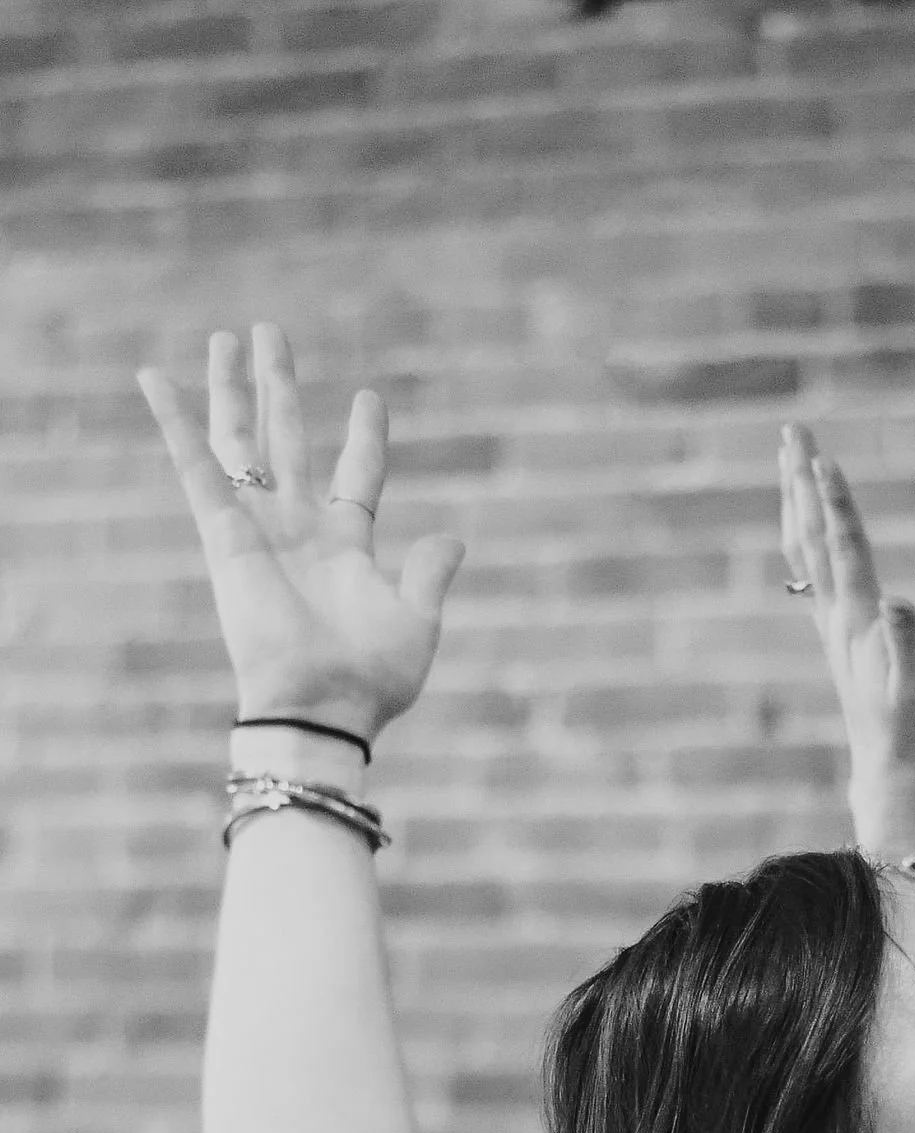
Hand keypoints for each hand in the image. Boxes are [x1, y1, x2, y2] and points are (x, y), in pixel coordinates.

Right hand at [137, 324, 465, 739]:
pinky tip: (153, 379)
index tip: (367, 397)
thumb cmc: (372, 678)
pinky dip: (173, 424)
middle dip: (280, 389)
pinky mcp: (224, 537)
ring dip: (234, 390)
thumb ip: (430, 575)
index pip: (357, 477)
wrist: (325, 706)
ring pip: (242, 443)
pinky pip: (194, 469)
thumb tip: (454, 540)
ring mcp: (260, 530)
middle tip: (270, 334)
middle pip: (288, 443)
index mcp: (347, 548)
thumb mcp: (417, 620)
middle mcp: (299, 531)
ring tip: (229, 337)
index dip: (363, 437)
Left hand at [779, 422, 914, 781]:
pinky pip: (814, 573)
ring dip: (798, 502)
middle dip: (804, 482)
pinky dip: (806, 537)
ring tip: (792, 459)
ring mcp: (834, 625)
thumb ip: (908, 644)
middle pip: (814, 536)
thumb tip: (896, 602)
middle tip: (794, 430)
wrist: (892, 773)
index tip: (824, 458)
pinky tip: (804, 526)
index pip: (845, 550)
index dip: (837, 505)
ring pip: (806, 551)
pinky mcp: (840, 637)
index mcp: (859, 620)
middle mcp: (838, 615)